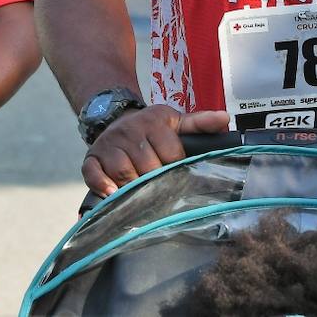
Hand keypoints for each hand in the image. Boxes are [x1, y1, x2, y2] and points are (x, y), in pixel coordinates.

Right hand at [81, 104, 228, 196]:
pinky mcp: (92, 157)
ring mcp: (109, 144)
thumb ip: (199, 123)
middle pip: (147, 166)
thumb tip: (224, 118)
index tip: (178, 174)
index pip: (171, 152)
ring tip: (141, 197)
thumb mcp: (176, 122)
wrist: (116, 118)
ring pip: (122, 172)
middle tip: (161, 191)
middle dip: (155, 182)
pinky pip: (93, 174)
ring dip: (132, 188)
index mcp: (154, 122)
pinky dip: (102, 186)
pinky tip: (112, 195)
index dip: (176, 167)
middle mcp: (130, 130)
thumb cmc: (152, 128)